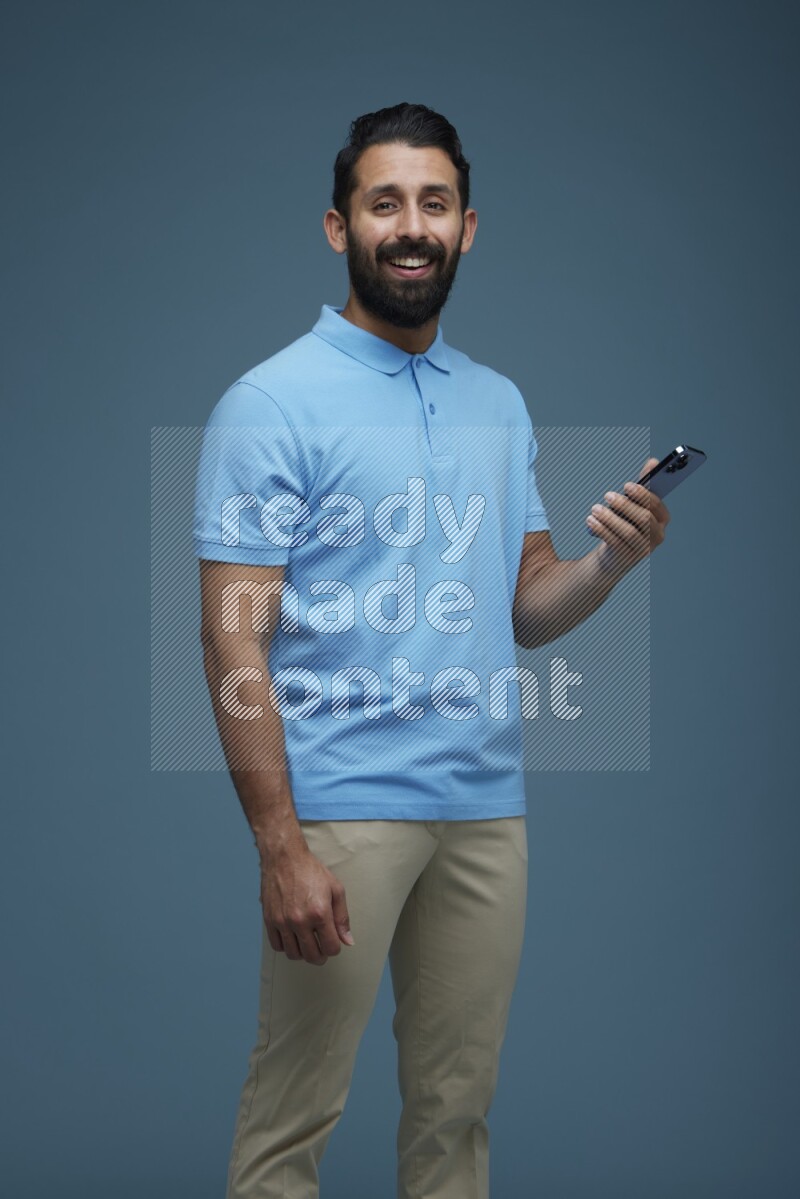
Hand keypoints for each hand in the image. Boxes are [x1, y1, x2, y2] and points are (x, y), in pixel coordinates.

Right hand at [259, 844, 354, 965]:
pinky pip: (277, 946)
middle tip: (321, 949)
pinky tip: (292, 937)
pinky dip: (286, 947)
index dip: (335, 948)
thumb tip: (347, 941)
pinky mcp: (269, 920)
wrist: (284, 858)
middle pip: (312, 956)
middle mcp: (300, 920)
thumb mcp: (336, 890)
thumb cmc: (311, 871)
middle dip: (321, 956)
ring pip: (293, 954)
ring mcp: (282, 922)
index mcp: (320, 913)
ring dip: (303, 953)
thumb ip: (342, 918)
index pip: (331, 948)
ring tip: (307, 944)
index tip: (333, 942)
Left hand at [586, 456, 670, 574]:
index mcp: (662, 519)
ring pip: (629, 531)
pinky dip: (602, 530)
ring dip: (610, 518)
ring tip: (594, 509)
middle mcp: (657, 535)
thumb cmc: (625, 523)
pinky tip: (590, 521)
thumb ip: (643, 485)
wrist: (614, 555)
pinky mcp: (627, 558)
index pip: (656, 505)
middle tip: (607, 495)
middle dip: (625, 505)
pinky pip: (615, 542)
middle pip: (644, 518)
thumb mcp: (633, 504)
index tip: (627, 485)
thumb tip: (653, 461)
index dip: (642, 495)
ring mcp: (643, 549)